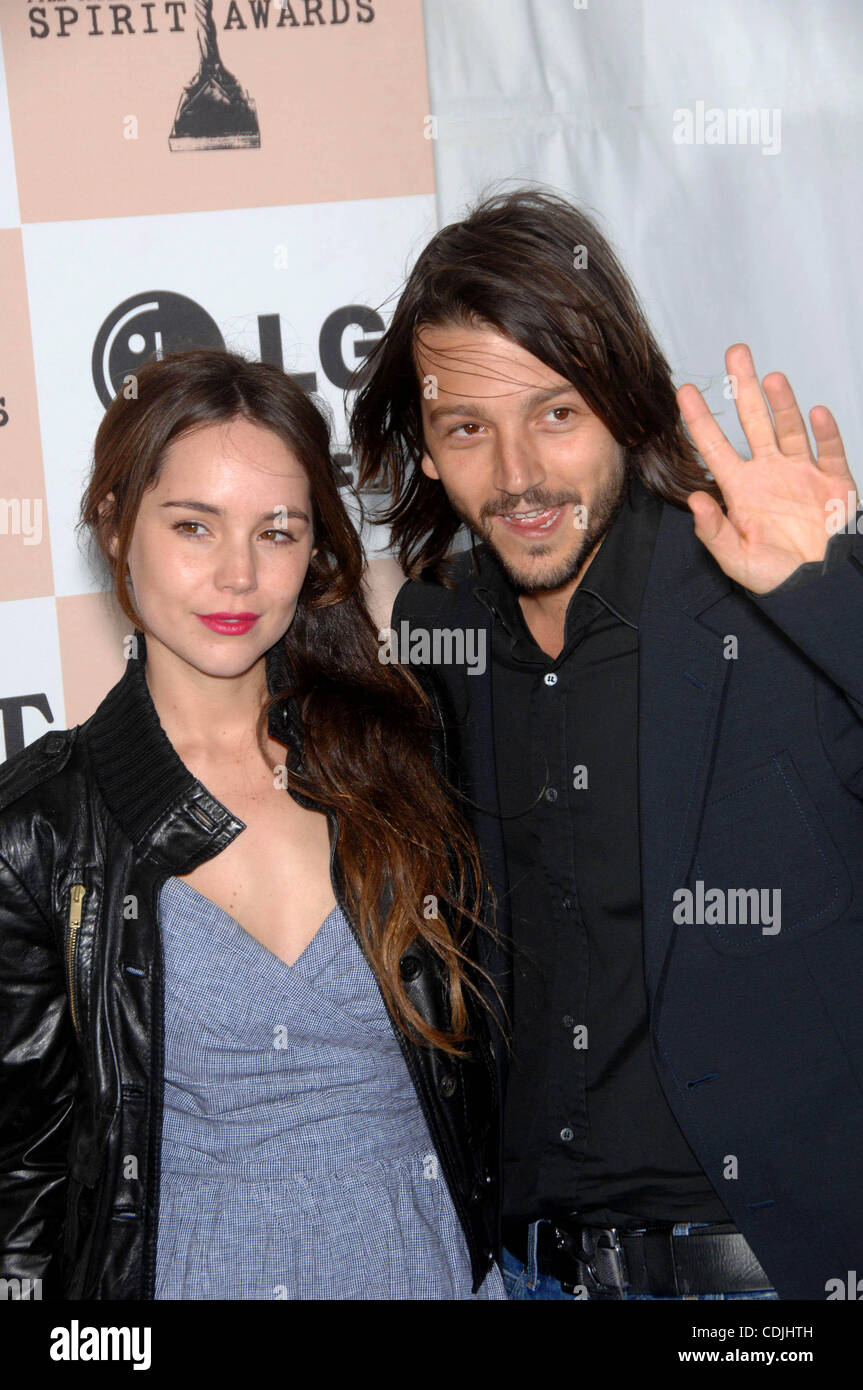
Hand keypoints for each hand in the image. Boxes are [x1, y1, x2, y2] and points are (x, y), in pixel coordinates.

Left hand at [676, 343, 855, 593]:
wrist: (817, 584)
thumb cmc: (775, 575)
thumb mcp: (736, 559)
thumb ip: (714, 532)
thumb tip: (695, 502)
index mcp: (742, 489)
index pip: (715, 446)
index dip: (700, 419)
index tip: (683, 392)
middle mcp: (770, 472)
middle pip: (753, 422)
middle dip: (743, 387)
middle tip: (735, 354)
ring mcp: (802, 472)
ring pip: (790, 428)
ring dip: (782, 403)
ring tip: (770, 378)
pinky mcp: (833, 480)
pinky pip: (830, 450)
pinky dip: (825, 431)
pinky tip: (816, 412)